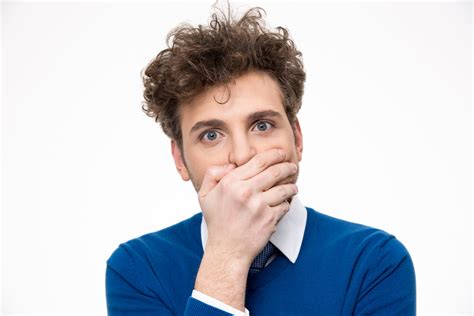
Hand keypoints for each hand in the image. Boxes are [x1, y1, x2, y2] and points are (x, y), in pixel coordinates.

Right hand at [198, 148, 298, 265]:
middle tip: (292, 167)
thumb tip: (231, 165)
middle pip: (275, 171)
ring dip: (292, 186)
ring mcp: (259, 206)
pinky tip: (284, 203)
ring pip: (284, 189)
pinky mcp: (270, 219)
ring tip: (293, 187)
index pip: (259, 161)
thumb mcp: (205, 195)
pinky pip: (285, 206)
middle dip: (288, 167)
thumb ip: (213, 174)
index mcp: (231, 183)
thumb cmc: (217, 222)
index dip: (274, 154)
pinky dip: (287, 204)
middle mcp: (245, 192)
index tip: (281, 153)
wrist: (227, 250)